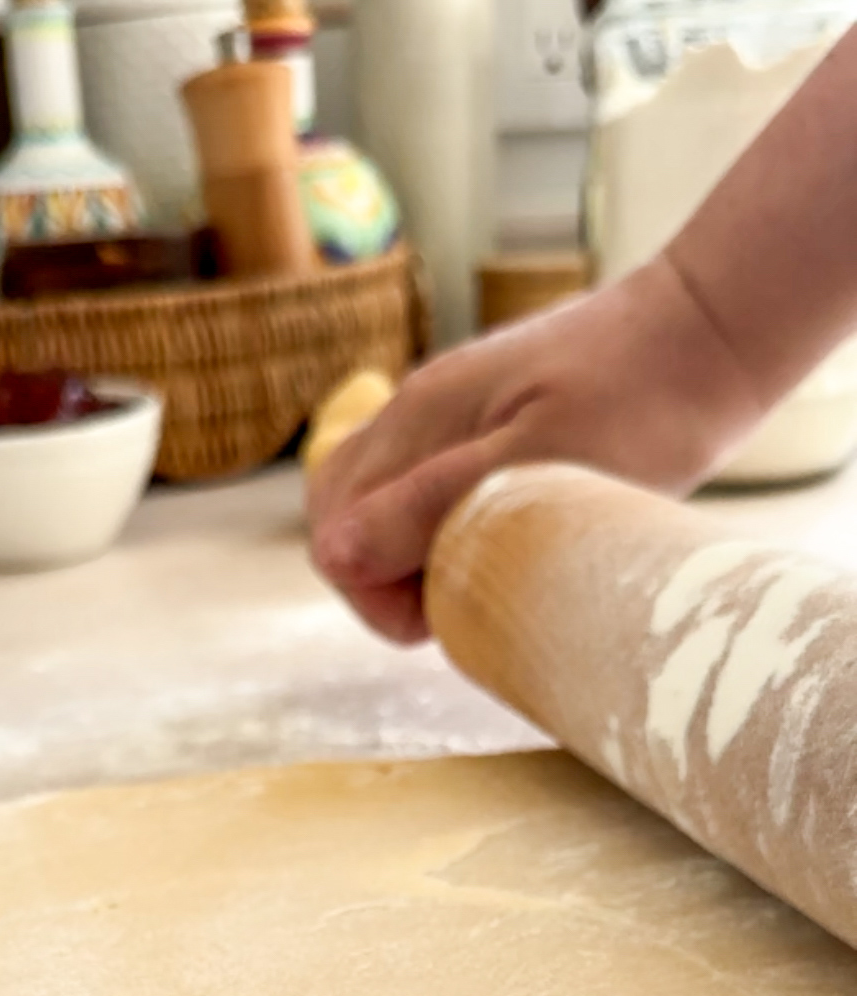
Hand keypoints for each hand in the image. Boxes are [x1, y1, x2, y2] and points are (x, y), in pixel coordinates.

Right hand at [307, 255, 765, 644]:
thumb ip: (430, 506)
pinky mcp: (480, 418)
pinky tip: (497, 537)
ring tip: (485, 570)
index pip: (335, 535)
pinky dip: (438, 527)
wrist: (711, 332)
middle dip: (382, 579)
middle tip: (465, 596)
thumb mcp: (537, 468)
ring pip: (376, 503)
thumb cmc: (643, 403)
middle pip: (339, 518)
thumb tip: (335, 555)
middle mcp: (415, 410)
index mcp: (418, 421)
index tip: (447, 612)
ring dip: (409, 556)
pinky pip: (419, 485)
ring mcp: (444, 411)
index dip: (379, 595)